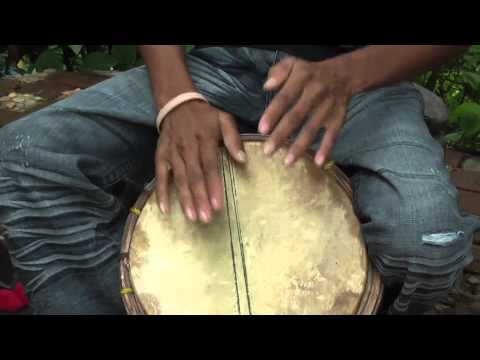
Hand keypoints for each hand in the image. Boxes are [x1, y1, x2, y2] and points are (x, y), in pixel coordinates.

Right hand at [155, 101, 245, 223]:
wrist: (176, 102)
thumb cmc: (204, 115)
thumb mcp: (223, 119)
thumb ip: (233, 138)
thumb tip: (242, 159)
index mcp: (205, 139)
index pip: (210, 166)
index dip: (214, 186)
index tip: (218, 205)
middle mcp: (187, 147)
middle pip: (194, 176)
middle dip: (200, 198)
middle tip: (206, 218)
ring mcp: (172, 153)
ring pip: (179, 179)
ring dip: (184, 199)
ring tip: (192, 217)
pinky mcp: (161, 156)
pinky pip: (160, 176)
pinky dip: (161, 193)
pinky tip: (165, 210)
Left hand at [258, 56, 353, 166]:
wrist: (344, 74)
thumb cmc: (310, 73)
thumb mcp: (293, 64)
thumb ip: (278, 72)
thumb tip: (267, 86)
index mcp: (302, 78)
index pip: (285, 98)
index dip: (273, 114)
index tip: (262, 130)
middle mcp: (315, 93)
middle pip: (296, 116)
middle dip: (281, 135)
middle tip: (268, 151)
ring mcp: (328, 107)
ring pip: (312, 129)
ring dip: (300, 146)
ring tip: (287, 162)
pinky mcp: (338, 117)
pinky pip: (333, 134)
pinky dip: (326, 149)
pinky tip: (318, 163)